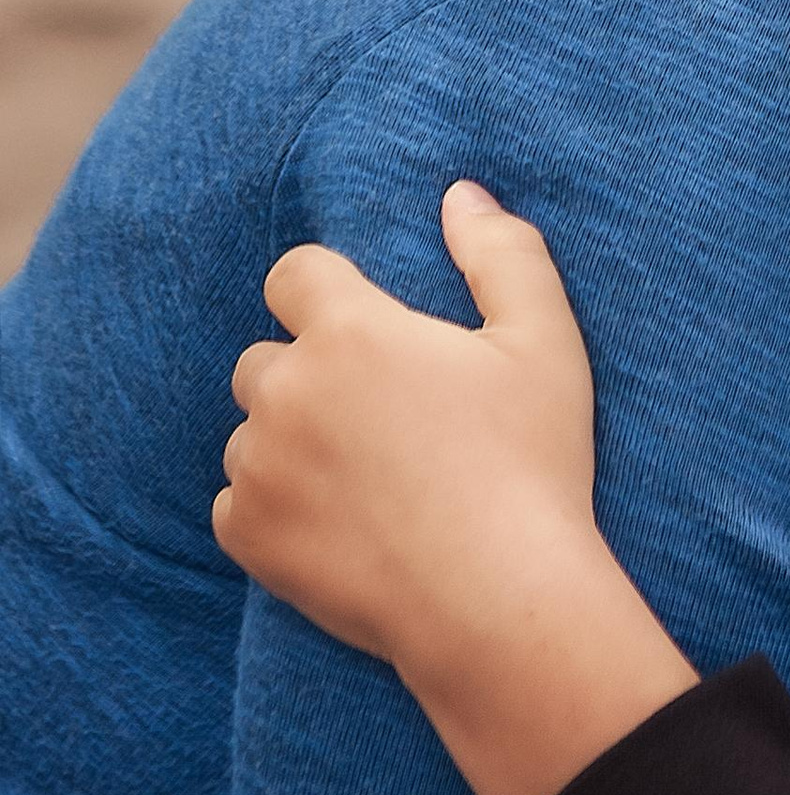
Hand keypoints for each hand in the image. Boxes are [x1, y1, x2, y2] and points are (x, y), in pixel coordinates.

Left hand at [216, 185, 693, 794]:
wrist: (501, 601)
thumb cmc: (532, 465)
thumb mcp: (545, 343)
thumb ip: (502, 253)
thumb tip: (460, 193)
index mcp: (351, 331)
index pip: (294, 274)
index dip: (329, 293)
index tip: (373, 332)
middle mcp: (287, 391)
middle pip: (265, 358)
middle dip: (311, 376)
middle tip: (386, 420)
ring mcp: (259, 467)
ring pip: (253, 434)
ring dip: (292, 444)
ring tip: (371, 482)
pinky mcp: (249, 537)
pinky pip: (238, 504)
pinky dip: (276, 510)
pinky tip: (342, 526)